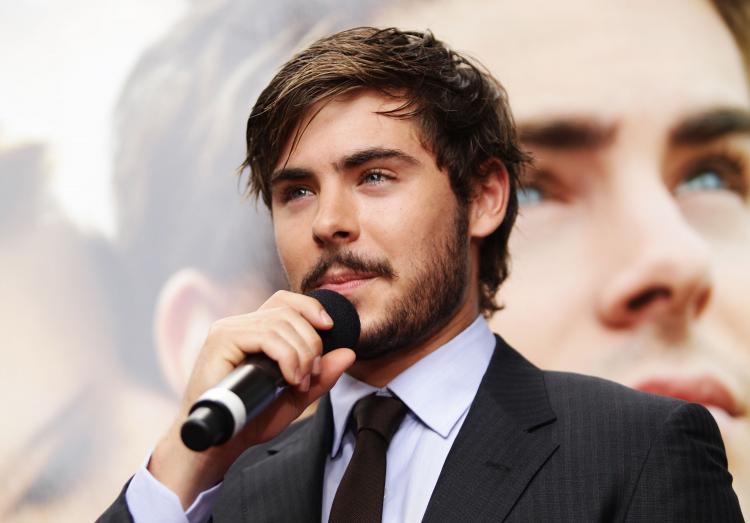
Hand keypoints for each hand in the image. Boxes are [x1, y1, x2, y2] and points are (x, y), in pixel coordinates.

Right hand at [148, 290, 356, 507]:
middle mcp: (239, 324)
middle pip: (289, 312)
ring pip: (281, 323)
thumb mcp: (295, 396)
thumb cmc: (251, 419)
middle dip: (312, 343)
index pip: (285, 301)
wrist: (219, 443)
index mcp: (254, 331)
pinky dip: (287, 357)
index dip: (310, 307)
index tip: (330, 328)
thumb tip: (350, 353)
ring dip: (302, 354)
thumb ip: (321, 376)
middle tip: (311, 376)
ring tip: (299, 383)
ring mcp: (228, 330)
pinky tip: (290, 379)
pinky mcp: (221, 340)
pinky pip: (266, 336)